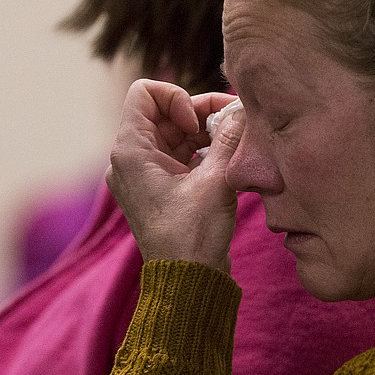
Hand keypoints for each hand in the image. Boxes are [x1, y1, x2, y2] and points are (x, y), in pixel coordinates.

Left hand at [106, 80, 243, 270]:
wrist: (188, 283)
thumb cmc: (192, 237)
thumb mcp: (216, 180)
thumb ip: (229, 138)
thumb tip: (243, 110)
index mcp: (131, 151)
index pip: (145, 92)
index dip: (177, 96)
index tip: (199, 123)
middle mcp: (132, 158)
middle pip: (167, 111)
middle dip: (203, 113)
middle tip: (237, 126)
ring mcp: (147, 174)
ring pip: (178, 133)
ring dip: (208, 132)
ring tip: (237, 145)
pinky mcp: (163, 188)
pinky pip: (183, 154)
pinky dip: (206, 151)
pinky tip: (229, 162)